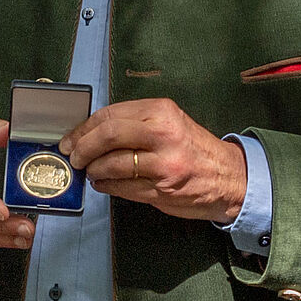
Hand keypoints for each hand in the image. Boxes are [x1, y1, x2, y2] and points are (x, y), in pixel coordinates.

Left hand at [61, 98, 245, 221]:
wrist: (230, 177)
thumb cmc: (194, 149)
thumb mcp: (169, 123)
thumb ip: (134, 123)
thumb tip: (90, 132)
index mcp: (161, 112)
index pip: (110, 115)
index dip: (83, 128)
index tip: (70, 139)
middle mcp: (163, 134)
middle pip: (107, 136)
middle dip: (82, 148)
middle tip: (74, 157)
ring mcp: (164, 164)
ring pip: (112, 164)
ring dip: (93, 170)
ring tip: (90, 171)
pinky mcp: (162, 189)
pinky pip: (122, 187)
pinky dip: (105, 186)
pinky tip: (103, 183)